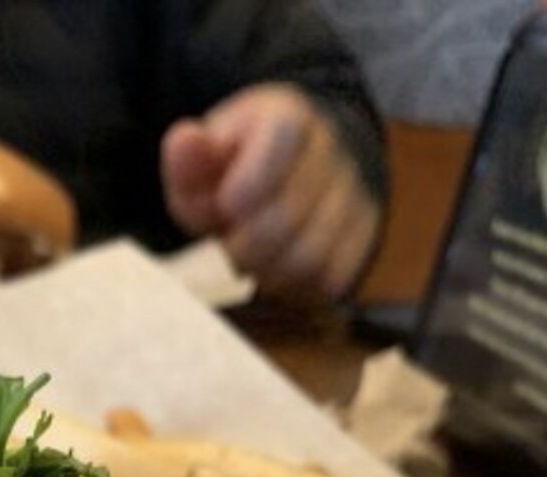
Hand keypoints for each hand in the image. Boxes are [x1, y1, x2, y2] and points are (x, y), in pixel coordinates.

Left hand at [161, 84, 380, 300]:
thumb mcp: (203, 163)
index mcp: (287, 118)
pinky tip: (276, 271)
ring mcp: (353, 196)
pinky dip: (293, 288)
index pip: (284, 136)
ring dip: (267, 270)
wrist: (294, 177)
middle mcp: (332, 152)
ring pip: (310, 256)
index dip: (251, 179)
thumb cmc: (235, 173)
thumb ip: (189, 160)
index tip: (227, 205)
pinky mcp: (362, 240)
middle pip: (289, 214)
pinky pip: (328, 280)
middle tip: (229, 243)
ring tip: (250, 259)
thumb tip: (184, 139)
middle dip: (246, 242)